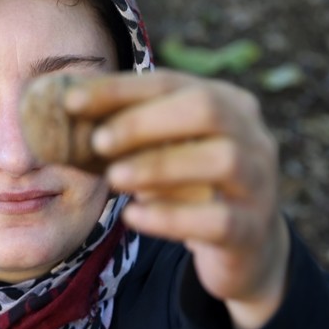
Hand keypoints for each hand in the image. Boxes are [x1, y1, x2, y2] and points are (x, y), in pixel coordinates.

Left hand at [64, 69, 289, 328]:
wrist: (248, 246)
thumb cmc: (194, 187)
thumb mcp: (168, 152)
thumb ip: (133, 132)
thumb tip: (69, 113)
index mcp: (228, 104)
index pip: (172, 82)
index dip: (120, 89)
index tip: (71, 101)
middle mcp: (253, 136)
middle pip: (207, 110)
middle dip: (145, 122)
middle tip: (97, 142)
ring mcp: (260, 183)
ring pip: (222, 160)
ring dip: (160, 166)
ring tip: (114, 179)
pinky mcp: (253, 230)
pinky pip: (218, 220)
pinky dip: (172, 217)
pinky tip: (134, 217)